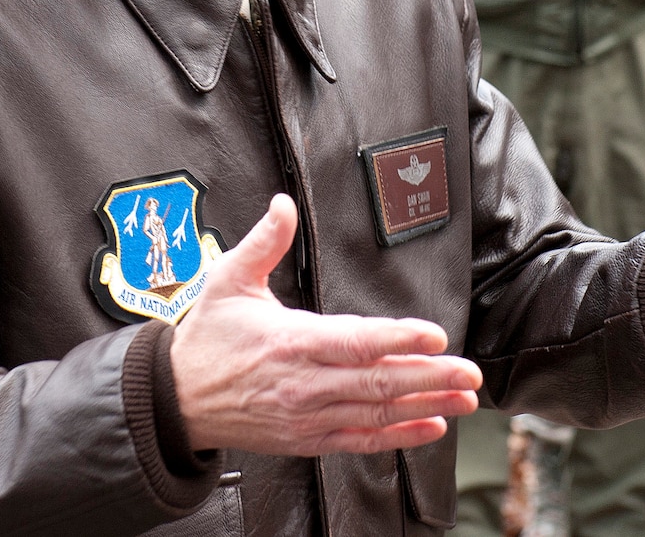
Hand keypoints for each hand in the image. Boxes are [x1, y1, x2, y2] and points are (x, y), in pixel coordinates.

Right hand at [170, 194, 481, 454]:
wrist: (175, 401)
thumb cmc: (207, 338)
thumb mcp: (228, 280)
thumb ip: (264, 242)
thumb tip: (283, 204)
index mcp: (289, 341)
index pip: (353, 342)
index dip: (397, 339)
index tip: (435, 335)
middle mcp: (303, 383)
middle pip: (376, 383)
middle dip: (429, 377)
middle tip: (469, 371)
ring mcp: (307, 415)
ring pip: (375, 413)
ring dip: (425, 405)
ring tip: (465, 398)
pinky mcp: (307, 438)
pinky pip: (361, 441)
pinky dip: (399, 437)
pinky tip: (432, 426)